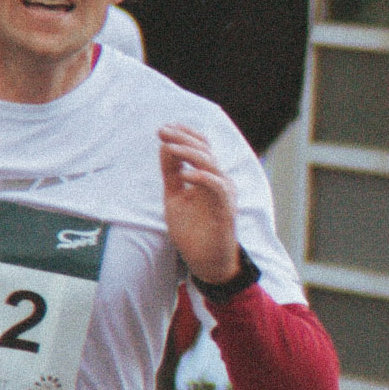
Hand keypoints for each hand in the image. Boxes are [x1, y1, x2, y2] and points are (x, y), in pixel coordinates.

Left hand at [158, 123, 240, 284]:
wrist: (205, 261)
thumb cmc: (192, 232)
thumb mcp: (174, 197)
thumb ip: (171, 173)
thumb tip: (165, 146)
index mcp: (208, 176)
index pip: (200, 146)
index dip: (184, 134)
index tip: (163, 128)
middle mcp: (219, 181)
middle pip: (205, 149)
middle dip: (183, 138)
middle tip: (162, 131)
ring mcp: (224, 193)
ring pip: (210, 163)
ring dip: (189, 153)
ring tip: (169, 147)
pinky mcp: (226, 208)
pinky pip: (216, 186)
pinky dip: (201, 177)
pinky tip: (184, 175)